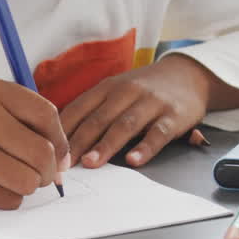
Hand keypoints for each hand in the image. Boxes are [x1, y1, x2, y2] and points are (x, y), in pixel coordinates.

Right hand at [0, 76, 69, 209]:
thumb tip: (60, 154)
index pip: (48, 117)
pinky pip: (8, 199)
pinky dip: (8, 199)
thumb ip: (17, 114)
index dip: (61, 142)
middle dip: (48, 171)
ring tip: (11, 180)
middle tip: (38, 175)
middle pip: (43, 153)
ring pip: (29, 180)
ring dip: (27, 186)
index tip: (59, 156)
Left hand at [61, 55, 238, 168]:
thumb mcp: (116, 91)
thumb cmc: (144, 89)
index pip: (79, 108)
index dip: (62, 131)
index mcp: (107, 87)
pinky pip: (158, 133)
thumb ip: (93, 110)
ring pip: (124, 125)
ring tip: (91, 162)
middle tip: (64, 163)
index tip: (49, 152)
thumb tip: (59, 139)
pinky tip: (133, 160)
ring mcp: (151, 102)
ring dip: (106, 145)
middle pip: (98, 118)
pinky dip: (145, 147)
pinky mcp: (174, 115)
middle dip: (78, 142)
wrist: (188, 75)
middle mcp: (127, 91)